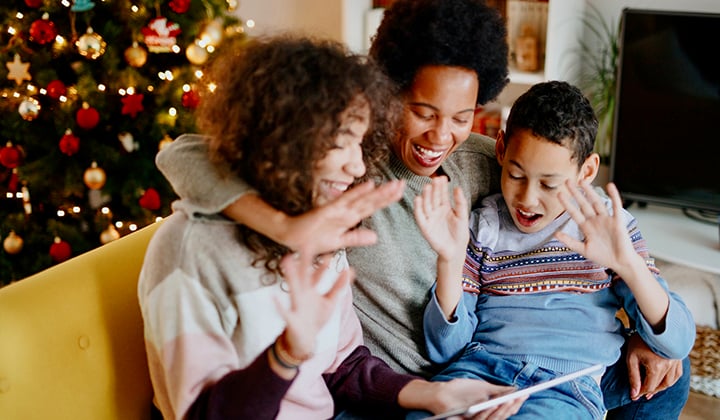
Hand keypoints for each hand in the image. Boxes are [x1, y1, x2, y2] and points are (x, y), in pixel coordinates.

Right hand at [274, 250, 351, 360]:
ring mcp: (296, 305)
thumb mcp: (330, 303)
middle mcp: (302, 294)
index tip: (331, 253)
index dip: (324, 265)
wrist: (305, 341)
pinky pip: (284, 312)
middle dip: (305, 262)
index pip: (318, 275)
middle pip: (304, 275)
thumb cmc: (316, 319)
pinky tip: (273, 297)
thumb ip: (338, 287)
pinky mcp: (291, 319)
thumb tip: (350, 270)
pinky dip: (278, 306)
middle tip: (305, 244)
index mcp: (311, 291)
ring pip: (293, 287)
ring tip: (287, 260)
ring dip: (291, 274)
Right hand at [282, 179, 404, 254]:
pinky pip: (345, 201)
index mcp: (350, 219)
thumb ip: (356, 238)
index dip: (386, 200)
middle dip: (387, 193)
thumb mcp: (339, 242)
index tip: (401, 193)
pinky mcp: (329, 211)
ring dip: (378, 192)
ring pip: (363, 199)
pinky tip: (369, 185)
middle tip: (404, 183)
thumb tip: (375, 237)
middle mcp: (347, 212)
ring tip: (394, 184)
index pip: (372, 208)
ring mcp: (338, 210)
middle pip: (371, 201)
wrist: (291, 238)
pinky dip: (357, 193)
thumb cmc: (313, 239)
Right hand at [413, 176, 468, 261]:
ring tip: (427, 187)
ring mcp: (430, 218)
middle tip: (435, 179)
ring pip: (426, 205)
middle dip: (434, 189)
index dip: (442, 187)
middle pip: (434, 198)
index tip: (442, 177)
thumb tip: (457, 188)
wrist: (455, 251)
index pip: (442, 194)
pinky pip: (420, 216)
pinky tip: (418, 199)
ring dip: (426, 196)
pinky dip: (418, 208)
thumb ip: (460, 203)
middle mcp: (436, 211)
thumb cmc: (460, 234)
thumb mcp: (462, 216)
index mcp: (445, 207)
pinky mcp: (425, 227)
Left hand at [431, 378, 524, 419]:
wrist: (441, 393)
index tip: (526, 393)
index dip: (516, 403)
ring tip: (511, 398)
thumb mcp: (482, 388)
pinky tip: (494, 403)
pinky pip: (480, 419)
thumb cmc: (461, 391)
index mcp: (490, 411)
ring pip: (494, 419)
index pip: (506, 410)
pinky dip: (488, 412)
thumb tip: (515, 389)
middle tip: (520, 396)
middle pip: (502, 416)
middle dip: (512, 406)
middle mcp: (485, 418)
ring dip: (503, 409)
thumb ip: (498, 390)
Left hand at [555, 181, 638, 270]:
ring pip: (597, 203)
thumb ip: (570, 242)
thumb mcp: (583, 249)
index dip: (567, 203)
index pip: (574, 212)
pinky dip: (614, 196)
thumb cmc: (603, 257)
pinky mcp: (618, 222)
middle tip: (567, 181)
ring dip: (590, 192)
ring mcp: (606, 220)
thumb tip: (556, 234)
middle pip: (584, 204)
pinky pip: (616, 206)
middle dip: (576, 193)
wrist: (620, 263)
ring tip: (582, 182)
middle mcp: (595, 221)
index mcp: (587, 227)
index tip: (559, 194)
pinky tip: (610, 186)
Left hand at [625, 333, 683, 399]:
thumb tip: (634, 393)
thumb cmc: (640, 339)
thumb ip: (633, 376)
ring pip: (670, 382)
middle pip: (660, 385)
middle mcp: (668, 367)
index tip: (634, 396)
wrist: (655, 323)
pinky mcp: (678, 358)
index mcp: (656, 367)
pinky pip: (677, 374)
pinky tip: (664, 380)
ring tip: (652, 390)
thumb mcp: (632, 357)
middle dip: (650, 391)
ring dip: (661, 387)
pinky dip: (671, 380)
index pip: (649, 386)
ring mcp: (675, 363)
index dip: (640, 392)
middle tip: (642, 394)